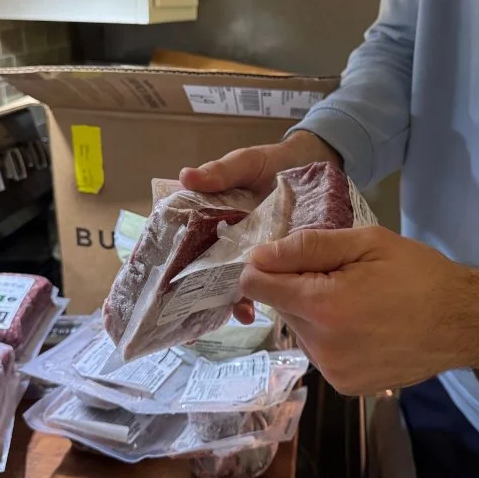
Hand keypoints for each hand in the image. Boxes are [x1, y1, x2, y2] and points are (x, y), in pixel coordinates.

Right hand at [180, 131, 341, 322]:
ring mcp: (246, 252)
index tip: (164, 274)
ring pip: (226, 280)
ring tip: (226, 312)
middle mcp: (222, 238)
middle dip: (194, 288)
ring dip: (222, 299)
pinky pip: (258, 284)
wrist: (314, 167)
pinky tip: (247, 314)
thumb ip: (220, 171)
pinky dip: (249, 301)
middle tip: (188, 307)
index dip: (172, 256)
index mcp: (209, 214)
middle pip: (201, 266)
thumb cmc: (272, 163)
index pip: (183, 237)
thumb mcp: (245, 163)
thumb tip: (185, 176)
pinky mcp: (270, 263)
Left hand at [239, 226, 478, 395]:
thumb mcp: (367, 243)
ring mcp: (332, 371)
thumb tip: (259, 255)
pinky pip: (320, 352)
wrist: (464, 323)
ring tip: (359, 303)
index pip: (256, 285)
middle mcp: (320, 346)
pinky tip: (365, 327)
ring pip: (299, 330)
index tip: (289, 257)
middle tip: (344, 277)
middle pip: (281, 307)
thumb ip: (307, 247)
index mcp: (322, 305)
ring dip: (315, 314)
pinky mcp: (345, 386)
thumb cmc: (418, 274)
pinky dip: (332, 337)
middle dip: (300, 288)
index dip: (266, 265)